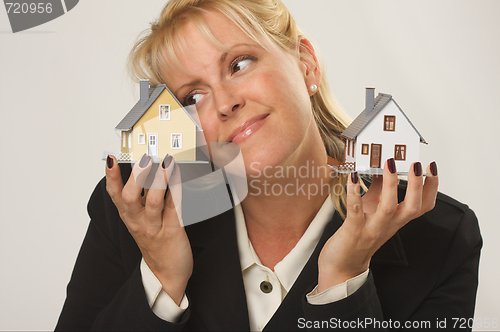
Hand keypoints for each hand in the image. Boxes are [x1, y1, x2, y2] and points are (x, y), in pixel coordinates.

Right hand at [105, 154, 191, 304]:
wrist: (167, 274)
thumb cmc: (156, 243)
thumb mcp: (141, 221)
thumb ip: (141, 199)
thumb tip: (148, 172)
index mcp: (129, 216)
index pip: (115, 194)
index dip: (112, 177)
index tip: (110, 159)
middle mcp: (138, 221)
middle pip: (129, 198)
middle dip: (136, 177)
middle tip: (143, 159)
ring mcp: (155, 227)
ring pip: (153, 202)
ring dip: (159, 181)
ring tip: (165, 163)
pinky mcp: (172, 231)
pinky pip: (174, 208)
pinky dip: (176, 190)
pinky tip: (179, 177)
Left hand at [317, 159, 438, 291]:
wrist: (343, 265)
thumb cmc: (358, 235)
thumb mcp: (373, 210)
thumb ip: (378, 189)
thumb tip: (381, 165)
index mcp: (397, 220)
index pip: (423, 206)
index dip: (431, 188)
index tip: (432, 168)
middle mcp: (389, 225)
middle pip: (413, 207)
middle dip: (417, 185)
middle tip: (417, 164)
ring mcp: (372, 228)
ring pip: (388, 208)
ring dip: (390, 185)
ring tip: (389, 163)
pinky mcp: (353, 230)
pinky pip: (356, 210)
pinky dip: (355, 192)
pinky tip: (353, 176)